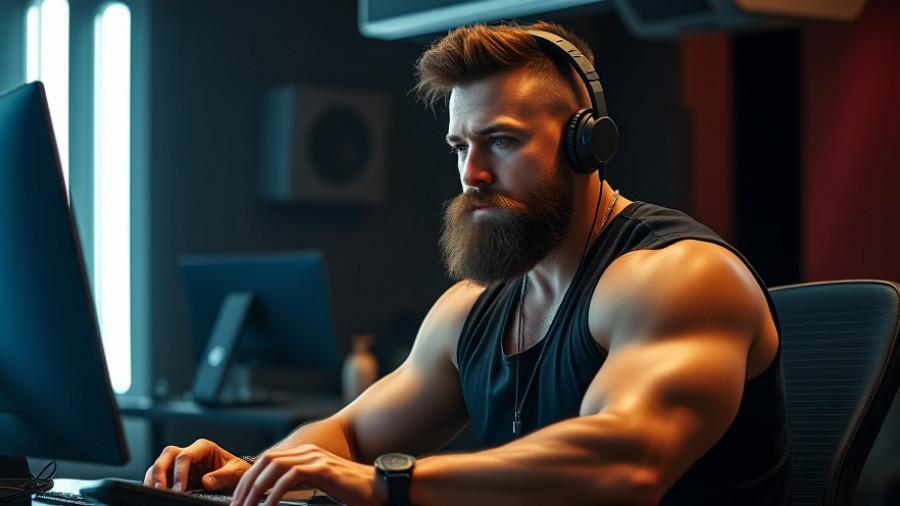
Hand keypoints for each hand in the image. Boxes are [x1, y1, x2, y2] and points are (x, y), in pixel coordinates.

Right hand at [144, 438, 250, 491]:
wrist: (237, 479)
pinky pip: (160, 476)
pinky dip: (154, 482)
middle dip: (160, 471)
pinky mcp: (176, 475)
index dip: (179, 473)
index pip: (185, 456)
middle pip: (167, 455)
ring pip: (160, 464)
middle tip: (160, 488)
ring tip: (155, 491)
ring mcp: (181, 464)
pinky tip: (155, 491)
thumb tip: (206, 481)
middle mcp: (190, 453)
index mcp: (204, 447)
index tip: (179, 489)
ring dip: (154, 477)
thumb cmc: (236, 472)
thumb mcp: (235, 472)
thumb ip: (222, 476)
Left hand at [230, 444, 385, 505]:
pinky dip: (275, 493)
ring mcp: (315, 458)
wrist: (380, 487)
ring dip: (256, 489)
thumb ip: (298, 483)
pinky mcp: (323, 469)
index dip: (248, 479)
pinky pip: (291, 477)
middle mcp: (307, 451)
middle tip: (236, 505)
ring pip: (274, 467)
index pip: (266, 460)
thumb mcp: (319, 484)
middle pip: (265, 461)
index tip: (238, 499)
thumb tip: (272, 495)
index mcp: (304, 454)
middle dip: (246, 484)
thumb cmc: (351, 490)